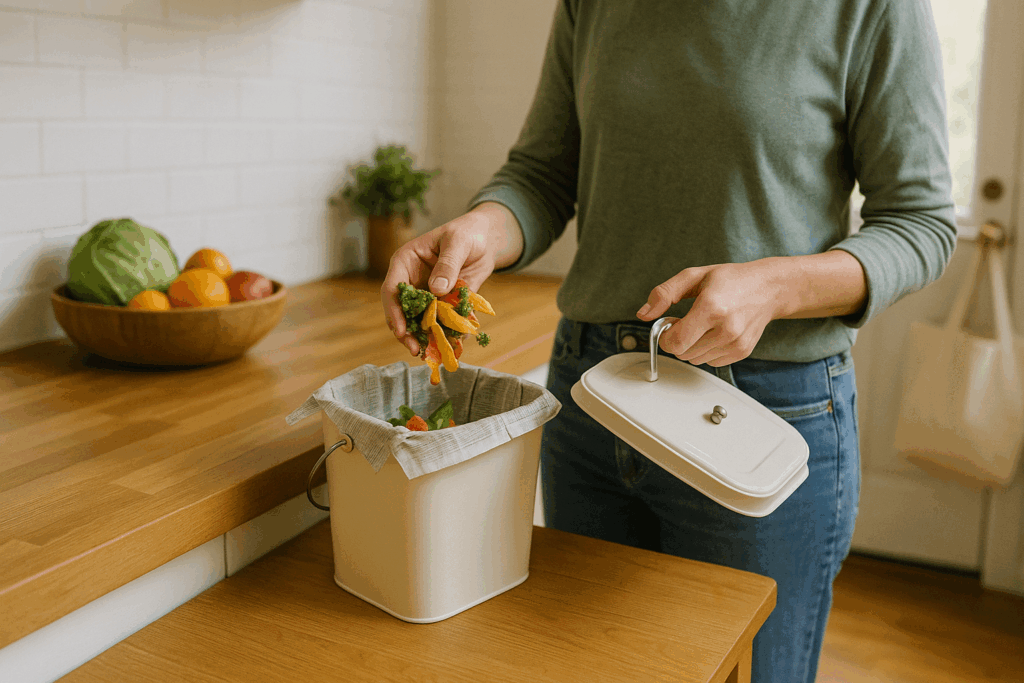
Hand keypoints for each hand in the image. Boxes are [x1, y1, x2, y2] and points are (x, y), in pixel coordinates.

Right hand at [382, 203, 519, 355]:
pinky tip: (455, 343)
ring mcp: (427, 295)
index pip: (392, 289)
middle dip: (407, 332)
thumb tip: (436, 289)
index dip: (394, 311)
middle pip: (402, 311)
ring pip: (420, 321)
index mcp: (406, 262)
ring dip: (425, 337)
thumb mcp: (457, 242)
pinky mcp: (443, 304)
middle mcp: (412, 281)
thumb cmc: (466, 233)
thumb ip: (448, 264)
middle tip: (416, 349)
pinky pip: (442, 322)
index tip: (401, 330)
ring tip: (434, 353)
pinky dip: (447, 333)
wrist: (485, 240)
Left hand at [636, 260, 787, 366]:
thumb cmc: (732, 279)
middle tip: (686, 321)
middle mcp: (726, 329)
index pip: (676, 342)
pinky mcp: (742, 352)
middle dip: (677, 339)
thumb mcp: (694, 276)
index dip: (665, 337)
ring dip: (692, 346)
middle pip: (683, 353)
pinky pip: (711, 361)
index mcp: (711, 307)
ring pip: (695, 360)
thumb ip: (664, 294)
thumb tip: (644, 314)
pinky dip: (706, 350)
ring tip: (703, 325)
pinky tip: (715, 332)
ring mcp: (736, 343)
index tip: (669, 325)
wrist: (769, 288)